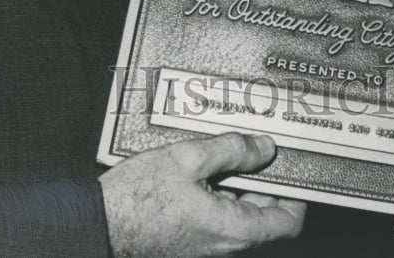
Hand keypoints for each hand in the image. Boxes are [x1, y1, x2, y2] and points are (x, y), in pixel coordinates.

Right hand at [99, 132, 305, 257]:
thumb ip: (232, 150)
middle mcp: (222, 245)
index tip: (298, 169)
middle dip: (268, 181)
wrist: (94, 223)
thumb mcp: (188, 157)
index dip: (299, 196)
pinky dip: (221, 191)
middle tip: (266, 148)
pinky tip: (209, 165)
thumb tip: (264, 147)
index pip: (286, 223)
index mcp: (230, 229)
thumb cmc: (136, 197)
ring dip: (243, 184)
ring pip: (240, 214)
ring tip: (235, 150)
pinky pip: (217, 216)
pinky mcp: (188, 239)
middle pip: (264, 216)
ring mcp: (204, 245)